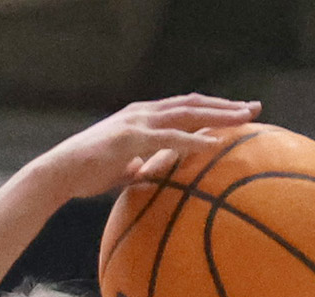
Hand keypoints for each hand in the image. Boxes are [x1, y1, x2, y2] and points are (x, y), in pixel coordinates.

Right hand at [30, 94, 259, 200]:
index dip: (213, 108)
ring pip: (186, 113)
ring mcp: (137, 122)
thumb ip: (143, 165)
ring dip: (217, 115)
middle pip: (193, 103)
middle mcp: (143, 112)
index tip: (238, 113)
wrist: (60, 172)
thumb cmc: (89, 172)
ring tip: (243, 119)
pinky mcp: (130, 138)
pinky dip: (193, 140)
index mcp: (144, 116)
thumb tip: (158, 174)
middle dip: (225, 105)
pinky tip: (213, 144)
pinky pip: (169, 138)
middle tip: (254, 108)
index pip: (185, 107)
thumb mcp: (124, 166)